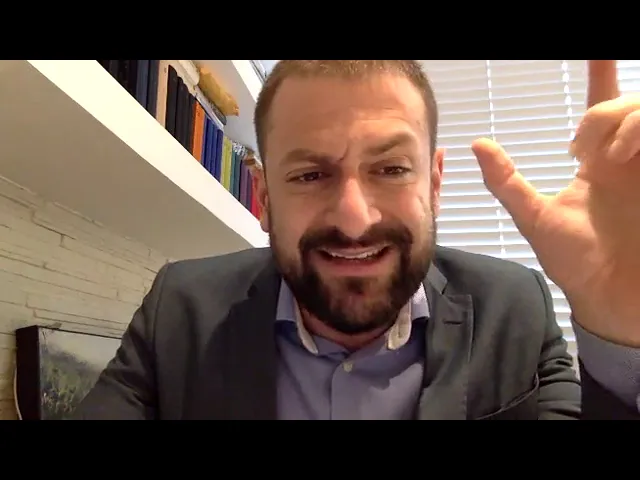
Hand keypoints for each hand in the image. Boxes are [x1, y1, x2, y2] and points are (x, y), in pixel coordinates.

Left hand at [471, 60, 639, 346]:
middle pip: (622, 105)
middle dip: (602, 116)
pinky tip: (628, 157)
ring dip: (627, 122)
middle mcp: (626, 158)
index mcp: (597, 163)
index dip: (601, 72)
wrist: (610, 294)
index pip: (601, 107)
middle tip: (582, 149)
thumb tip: (475, 143)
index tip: (599, 49)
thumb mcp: (534, 217)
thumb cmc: (575, 261)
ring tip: (612, 156)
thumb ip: (506, 181)